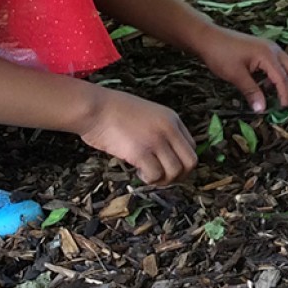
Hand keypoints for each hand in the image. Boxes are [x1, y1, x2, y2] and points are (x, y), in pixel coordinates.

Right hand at [79, 89, 197, 185]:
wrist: (94, 107)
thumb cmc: (113, 111)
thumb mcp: (147, 114)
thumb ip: (160, 130)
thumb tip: (166, 155)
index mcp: (172, 119)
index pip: (192, 147)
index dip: (181, 162)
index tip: (166, 166)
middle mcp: (169, 129)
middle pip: (190, 162)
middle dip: (178, 175)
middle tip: (161, 177)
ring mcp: (156, 140)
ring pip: (175, 172)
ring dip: (163, 180)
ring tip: (147, 174)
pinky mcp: (141, 152)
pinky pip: (156, 175)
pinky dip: (149, 179)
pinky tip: (138, 172)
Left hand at [193, 27, 287, 111]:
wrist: (208, 38)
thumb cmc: (220, 54)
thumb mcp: (235, 75)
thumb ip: (251, 92)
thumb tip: (262, 110)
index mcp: (268, 55)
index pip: (283, 78)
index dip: (286, 95)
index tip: (284, 110)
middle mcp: (274, 50)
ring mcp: (270, 49)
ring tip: (285, 101)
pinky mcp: (265, 50)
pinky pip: (280, 65)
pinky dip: (280, 78)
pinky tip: (269, 89)